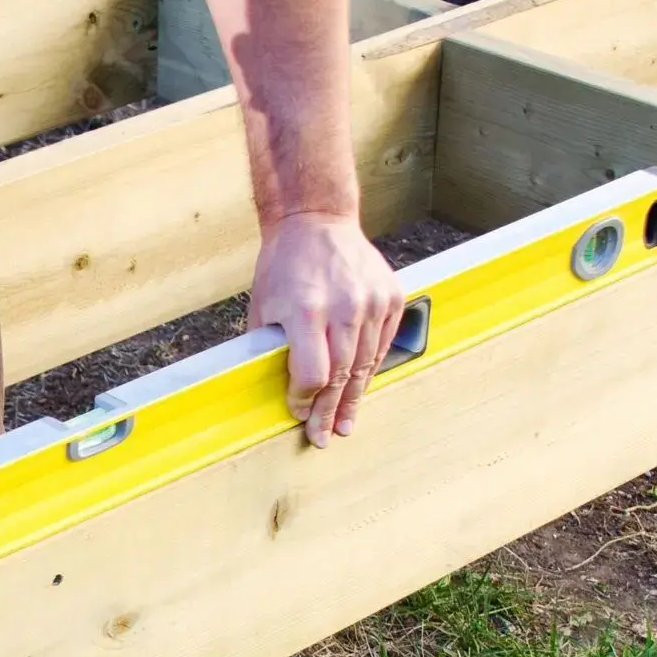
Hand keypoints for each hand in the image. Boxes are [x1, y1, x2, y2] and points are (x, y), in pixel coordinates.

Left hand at [246, 212, 406, 447]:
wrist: (316, 221)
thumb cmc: (283, 266)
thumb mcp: (265, 306)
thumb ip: (271, 347)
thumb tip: (276, 390)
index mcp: (307, 310)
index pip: (313, 373)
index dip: (305, 398)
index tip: (298, 410)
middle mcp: (344, 307)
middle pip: (342, 375)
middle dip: (330, 411)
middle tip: (324, 436)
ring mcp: (372, 301)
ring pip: (366, 364)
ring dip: (354, 398)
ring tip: (345, 423)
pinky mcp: (391, 296)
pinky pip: (383, 343)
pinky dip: (370, 367)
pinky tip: (361, 388)